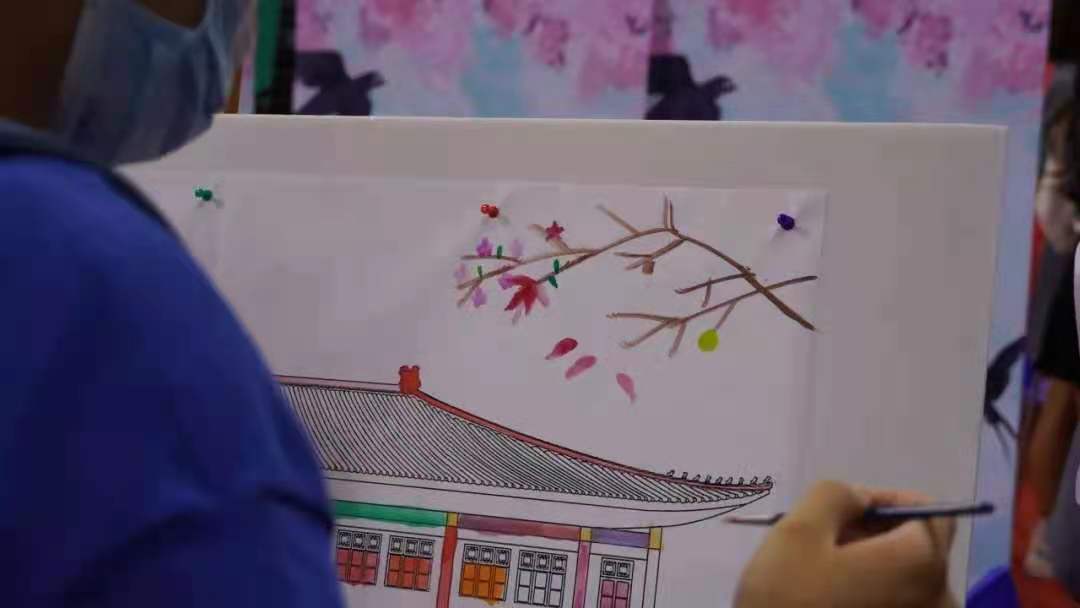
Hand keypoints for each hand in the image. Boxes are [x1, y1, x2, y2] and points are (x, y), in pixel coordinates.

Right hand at [734, 480, 956, 607]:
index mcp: (923, 563)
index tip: (846, 508)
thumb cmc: (788, 601)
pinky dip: (872, 598)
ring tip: (822, 574)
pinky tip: (831, 600)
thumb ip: (837, 495)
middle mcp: (940, 601)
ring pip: (906, 582)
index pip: (932, 512)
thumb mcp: (798, 532)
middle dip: (875, 535)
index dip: (889, 500)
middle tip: (825, 538)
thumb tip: (861, 499)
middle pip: (919, 548)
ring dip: (871, 568)